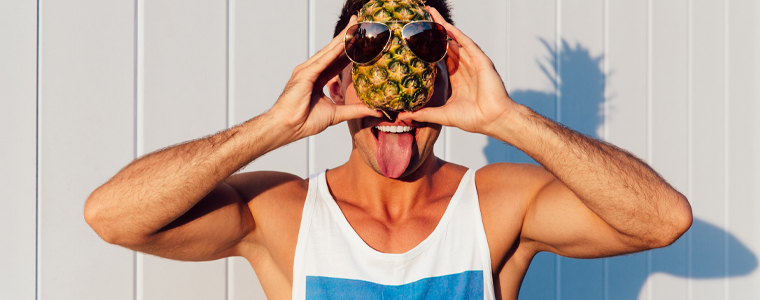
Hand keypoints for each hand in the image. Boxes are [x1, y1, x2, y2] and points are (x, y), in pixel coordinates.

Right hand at [269, 16, 381, 143]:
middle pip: (333, 50)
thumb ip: (355, 110)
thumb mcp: (337, 114)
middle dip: (346, 36)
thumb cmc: (305, 122)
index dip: (349, 49)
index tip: (361, 39)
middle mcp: (312, 70)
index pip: (337, 60)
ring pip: (328, 51)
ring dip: (342, 38)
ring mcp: (307, 71)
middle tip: (358, 21)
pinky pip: (322, 61)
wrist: (288, 127)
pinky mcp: (304, 75)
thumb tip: (376, 111)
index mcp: (318, 78)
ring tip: (355, 26)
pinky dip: (334, 51)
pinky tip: (345, 43)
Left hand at [398, 7, 516, 136]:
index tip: (415, 40)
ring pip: (455, 40)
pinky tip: (445, 26)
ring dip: (443, 28)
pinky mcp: (481, 61)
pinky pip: (467, 43)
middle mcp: (464, 68)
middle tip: (421, 19)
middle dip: (434, 32)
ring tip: (430, 15)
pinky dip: (456, 34)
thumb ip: (423, 113)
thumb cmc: (473, 119)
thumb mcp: (442, 115)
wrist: (492, 120)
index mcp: (457, 78)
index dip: (429, 48)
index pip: (440, 58)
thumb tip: (403, 116)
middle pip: (447, 45)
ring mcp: (473, 63)